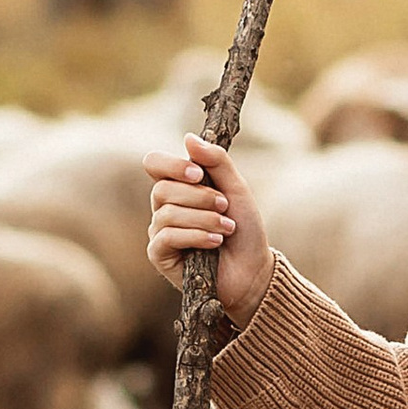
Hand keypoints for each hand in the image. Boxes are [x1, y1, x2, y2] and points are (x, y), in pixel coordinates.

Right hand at [144, 133, 274, 327]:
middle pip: (163, 189)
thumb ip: (216, 161)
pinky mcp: (159, 255)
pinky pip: (167, 236)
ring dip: (204, 219)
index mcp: (179, 186)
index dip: (172, 165)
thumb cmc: (244, 230)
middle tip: (225, 208)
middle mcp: (164, 206)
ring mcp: (159, 231)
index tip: (198, 174)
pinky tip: (215, 243)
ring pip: (167, 213)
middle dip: (200, 197)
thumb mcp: (236, 189)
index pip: (154, 164)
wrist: (253, 270)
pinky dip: (196, 236)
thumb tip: (188, 138)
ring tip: (226, 229)